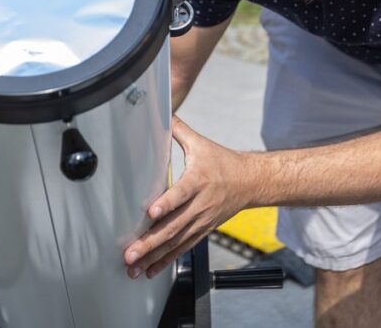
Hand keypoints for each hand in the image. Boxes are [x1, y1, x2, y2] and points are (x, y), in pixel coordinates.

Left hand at [123, 116, 252, 279]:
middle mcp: (199, 205)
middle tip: (130, 253)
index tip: (150, 213)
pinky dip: (165, 261)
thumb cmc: (223, 162)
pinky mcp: (201, 231)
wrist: (251, 182)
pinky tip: (150, 271)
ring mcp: (201, 221)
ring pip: (175, 242)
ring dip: (153, 256)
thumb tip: (160, 109)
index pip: (181, 194)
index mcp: (198, 181)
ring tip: (134, 267)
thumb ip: (178, 129)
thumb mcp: (201, 143)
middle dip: (150, 242)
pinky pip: (182, 249)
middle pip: (173, 226)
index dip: (166, 204)